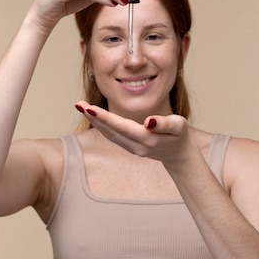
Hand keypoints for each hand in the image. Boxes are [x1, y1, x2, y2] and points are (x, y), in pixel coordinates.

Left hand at [75, 101, 196, 166]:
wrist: (179, 155)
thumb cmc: (180, 136)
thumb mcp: (179, 126)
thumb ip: (165, 123)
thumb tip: (148, 121)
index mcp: (147, 139)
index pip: (121, 126)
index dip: (105, 117)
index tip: (90, 108)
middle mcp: (136, 146)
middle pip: (110, 131)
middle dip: (94, 117)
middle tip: (78, 104)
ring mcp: (131, 148)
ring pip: (109, 134)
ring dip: (95, 121)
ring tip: (81, 107)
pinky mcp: (129, 147)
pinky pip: (112, 136)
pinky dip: (101, 126)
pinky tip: (93, 116)